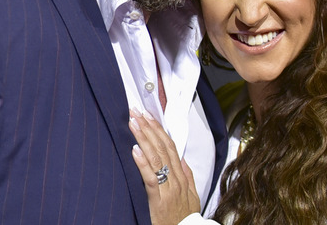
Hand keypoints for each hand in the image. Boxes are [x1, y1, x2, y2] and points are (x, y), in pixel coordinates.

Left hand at [129, 109, 200, 224]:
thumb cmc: (184, 219)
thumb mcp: (192, 196)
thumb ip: (187, 176)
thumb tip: (182, 159)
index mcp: (182, 176)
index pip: (170, 146)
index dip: (159, 129)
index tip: (149, 115)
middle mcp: (176, 179)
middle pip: (162, 147)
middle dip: (149, 127)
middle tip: (137, 111)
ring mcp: (168, 189)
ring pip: (156, 158)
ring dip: (143, 138)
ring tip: (134, 123)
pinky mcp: (159, 200)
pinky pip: (151, 178)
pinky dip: (143, 163)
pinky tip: (135, 150)